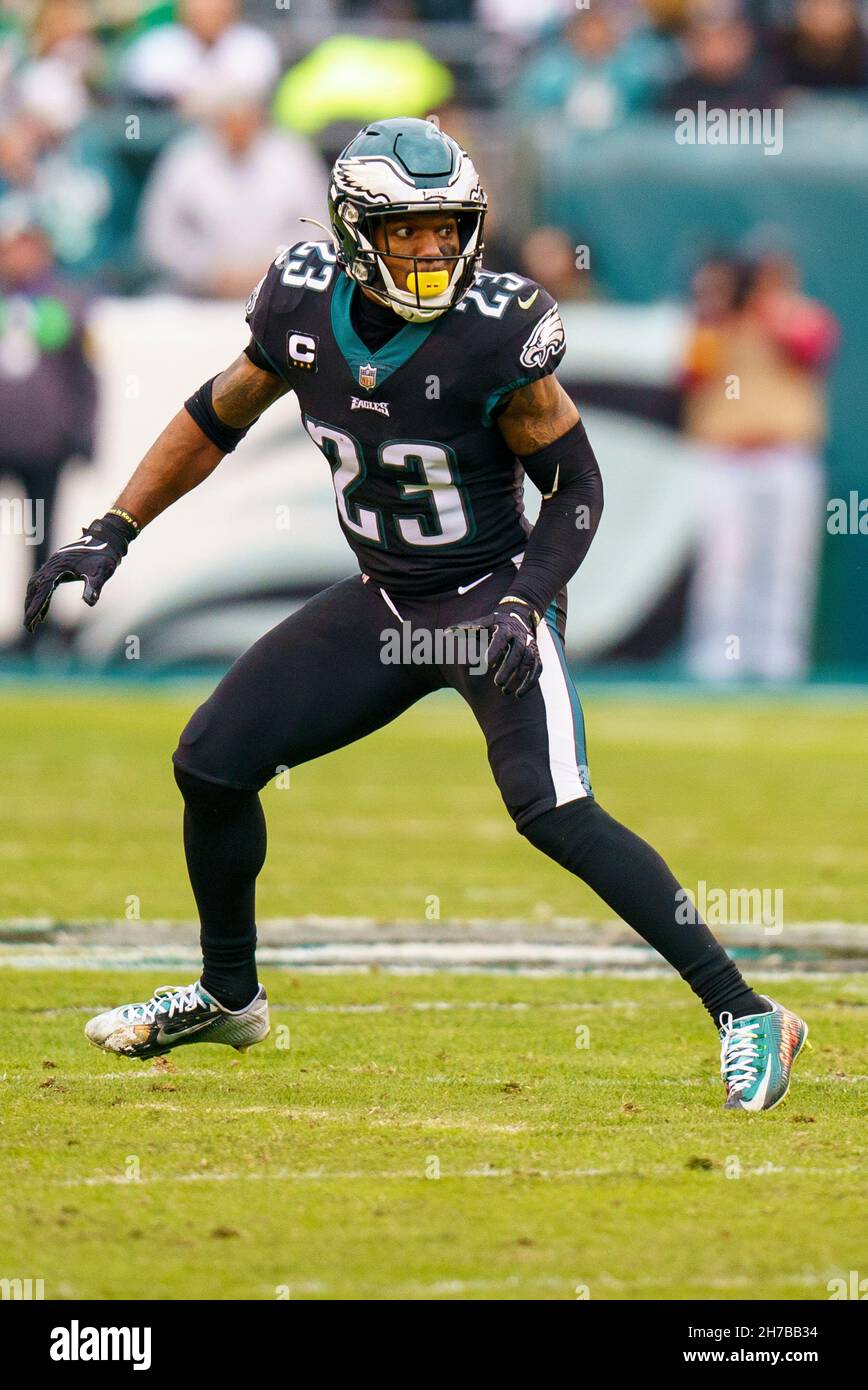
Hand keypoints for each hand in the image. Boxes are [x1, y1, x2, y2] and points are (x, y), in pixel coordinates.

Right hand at [23, 513, 135, 631]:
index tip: (31, 620)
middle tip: (29, 625)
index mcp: (60, 566)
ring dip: (32, 602)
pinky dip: (41, 597)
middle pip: (35, 588)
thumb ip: (94, 586)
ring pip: (36, 585)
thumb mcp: (101, 572)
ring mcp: (53, 565)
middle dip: (30, 606)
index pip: (44, 589)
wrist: (107, 540)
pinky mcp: (57, 567)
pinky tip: (43, 610)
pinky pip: (44, 584)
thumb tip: (90, 602)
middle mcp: (53, 564)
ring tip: (32, 620)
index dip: (36, 605)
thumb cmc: (104, 557)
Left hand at [453, 596, 541, 698]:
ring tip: (504, 691)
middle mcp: (520, 637)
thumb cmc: (494, 625)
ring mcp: (530, 647)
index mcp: (505, 628)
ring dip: (518, 678)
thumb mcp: (482, 624)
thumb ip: (466, 629)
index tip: (486, 664)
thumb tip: (447, 632)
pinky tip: (519, 695)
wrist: (518, 619)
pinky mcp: (536, 657)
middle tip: (496, 683)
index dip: (494, 650)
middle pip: (517, 652)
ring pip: (528, 663)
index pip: (501, 639)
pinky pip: (537, 670)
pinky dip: (530, 683)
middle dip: (508, 668)